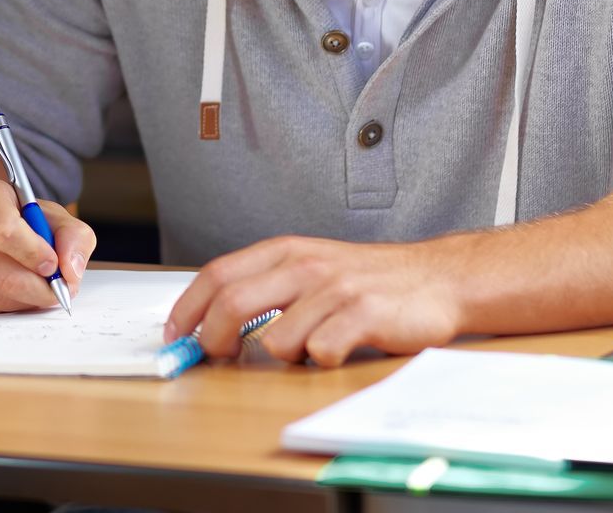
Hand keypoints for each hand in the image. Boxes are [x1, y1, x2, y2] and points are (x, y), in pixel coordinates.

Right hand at [0, 177, 96, 313]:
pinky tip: (1, 291)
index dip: (36, 255)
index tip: (54, 266)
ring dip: (22, 302)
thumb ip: (70, 234)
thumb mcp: (40, 211)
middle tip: (57, 291)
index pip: (6, 233)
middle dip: (41, 292)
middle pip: (5, 278)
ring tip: (30, 287)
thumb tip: (72, 272)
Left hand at [163, 235, 464, 366]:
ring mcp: (334, 290)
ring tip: (305, 348)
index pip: (217, 274)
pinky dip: (321, 362)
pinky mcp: (363, 314)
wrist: (437, 278)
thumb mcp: (311, 268)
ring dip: (281, 356)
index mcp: (286, 251)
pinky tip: (337, 350)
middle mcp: (305, 265)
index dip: (188, 307)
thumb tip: (211, 320)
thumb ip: (268, 287)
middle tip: (216, 356)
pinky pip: (320, 352)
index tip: (174, 334)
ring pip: (276, 339)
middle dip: (212, 337)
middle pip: (232, 303)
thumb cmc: (367, 280)